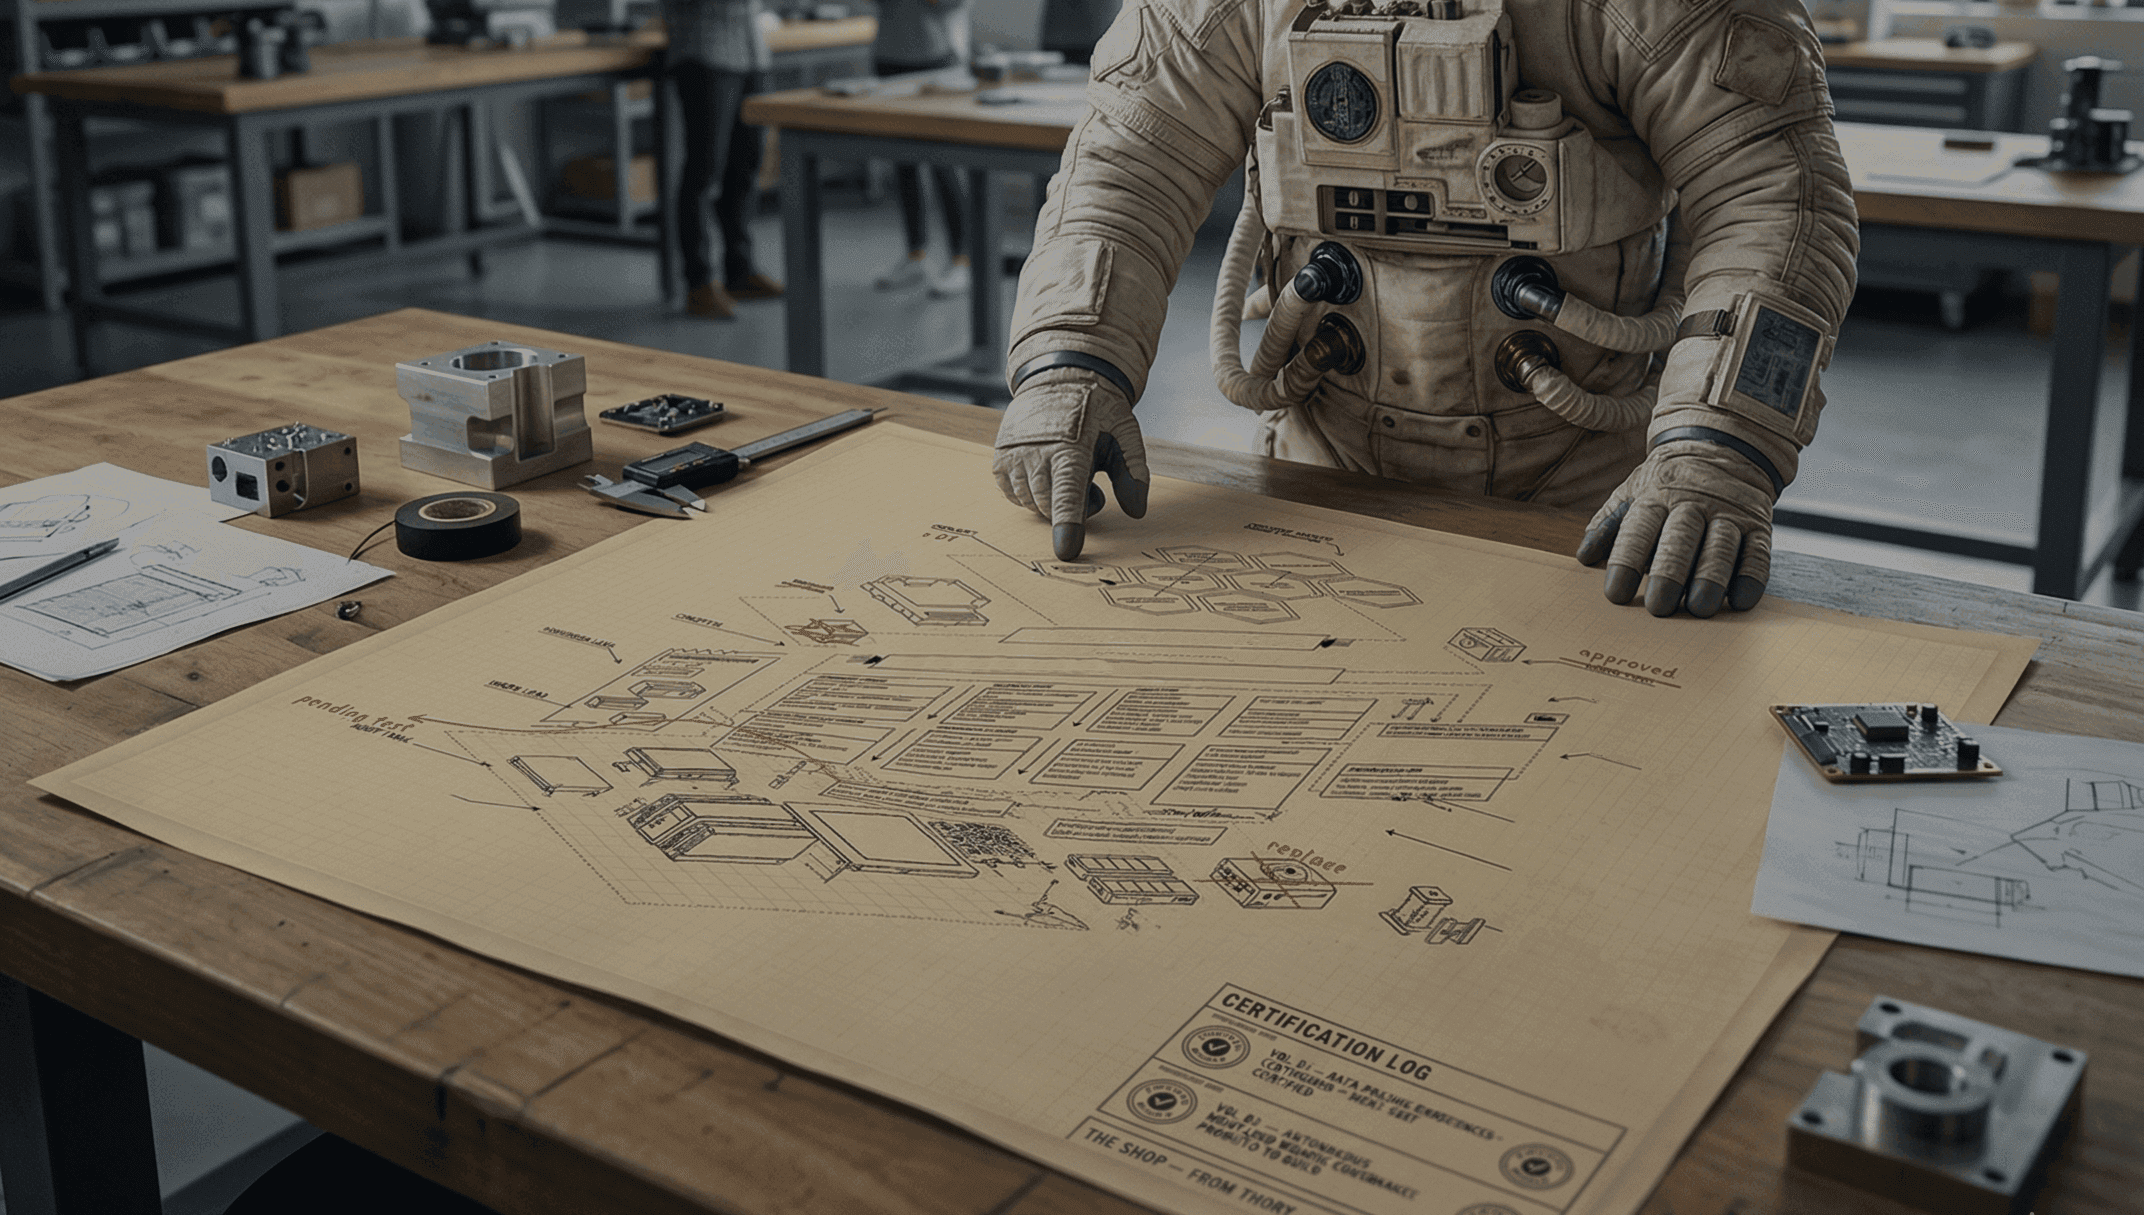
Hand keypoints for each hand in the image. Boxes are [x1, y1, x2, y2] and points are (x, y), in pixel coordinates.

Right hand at [992, 369, 1149, 560]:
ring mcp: (1014, 456)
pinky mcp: (1001, 459)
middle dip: (1072, 509)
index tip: (1067, 552)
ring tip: (1067, 473)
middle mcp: (1036, 453)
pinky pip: (1015, 495)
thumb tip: (1137, 511)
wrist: (1059, 377)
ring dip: (1052, 502)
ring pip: (1032, 504)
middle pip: (1049, 507)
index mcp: (1070, 448)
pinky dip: (1033, 495)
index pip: (1067, 495)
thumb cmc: (1096, 409)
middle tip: (1091, 487)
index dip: (1068, 525)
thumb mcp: (1125, 433)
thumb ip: (1134, 472)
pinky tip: (1047, 473)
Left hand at [1575, 440, 1775, 617]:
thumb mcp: (1633, 491)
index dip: (1626, 561)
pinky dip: (1751, 576)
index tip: (1616, 594)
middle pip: (1681, 539)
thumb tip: (1585, 556)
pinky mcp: (1759, 523)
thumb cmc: (1668, 482)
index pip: (1638, 529)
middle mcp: (1694, 501)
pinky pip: (1758, 551)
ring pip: (1721, 546)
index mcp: (1656, 494)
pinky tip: (1740, 600)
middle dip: (1669, 574)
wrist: (1722, 445)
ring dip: (1711, 578)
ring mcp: (1729, 511)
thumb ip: (1609, 523)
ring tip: (1699, 609)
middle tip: (1658, 608)